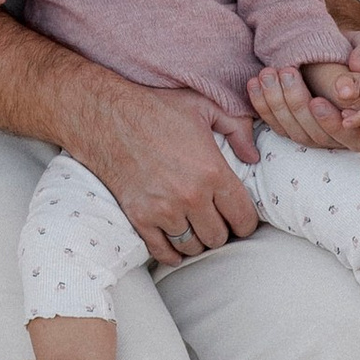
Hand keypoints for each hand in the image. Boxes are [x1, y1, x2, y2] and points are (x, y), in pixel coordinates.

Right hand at [73, 73, 260, 264]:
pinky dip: (171, 253)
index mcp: (212, 172)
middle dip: (221, 232)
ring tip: (195, 228)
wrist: (106, 117)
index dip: (246, 223)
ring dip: (197, 241)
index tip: (240, 219)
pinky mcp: (139, 218)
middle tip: (216, 222)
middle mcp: (190, 197)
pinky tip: (175, 244)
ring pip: (192, 247)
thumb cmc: (156, 109)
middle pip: (218, 238)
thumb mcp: (204, 107)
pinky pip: (162, 252)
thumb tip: (253, 156)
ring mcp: (163, 211)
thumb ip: (237, 127)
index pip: (243, 218)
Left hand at [251, 31, 359, 153]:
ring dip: (277, 103)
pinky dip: (263, 106)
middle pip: (317, 134)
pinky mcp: (296, 129)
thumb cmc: (358, 52)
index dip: (332, 122)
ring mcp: (318, 135)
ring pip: (295, 132)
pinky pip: (277, 126)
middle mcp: (342, 135)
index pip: (350, 134)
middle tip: (288, 74)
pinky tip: (254, 83)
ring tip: (269, 73)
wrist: (337, 55)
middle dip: (298, 104)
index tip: (316, 102)